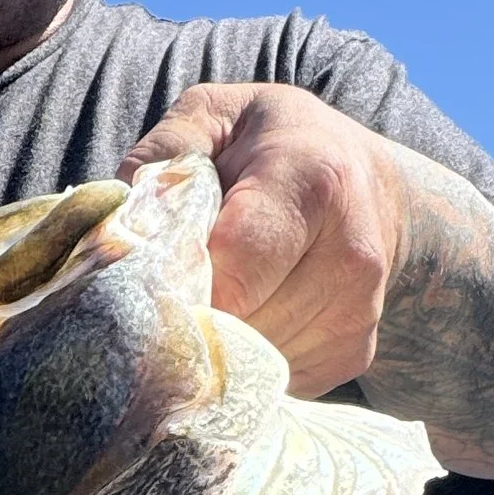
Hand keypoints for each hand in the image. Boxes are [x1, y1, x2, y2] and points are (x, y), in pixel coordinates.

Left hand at [122, 82, 405, 399]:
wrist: (370, 182)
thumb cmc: (275, 145)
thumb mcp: (217, 115)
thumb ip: (165, 151)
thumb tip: (123, 217)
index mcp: (313, 180)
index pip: (231, 272)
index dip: (176, 288)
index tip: (143, 284)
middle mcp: (351, 252)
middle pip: (238, 324)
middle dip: (189, 315)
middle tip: (166, 288)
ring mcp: (358, 312)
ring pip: (250, 361)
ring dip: (215, 340)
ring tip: (211, 292)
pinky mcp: (353, 354)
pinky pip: (272, 379)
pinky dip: (244, 359)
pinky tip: (246, 312)